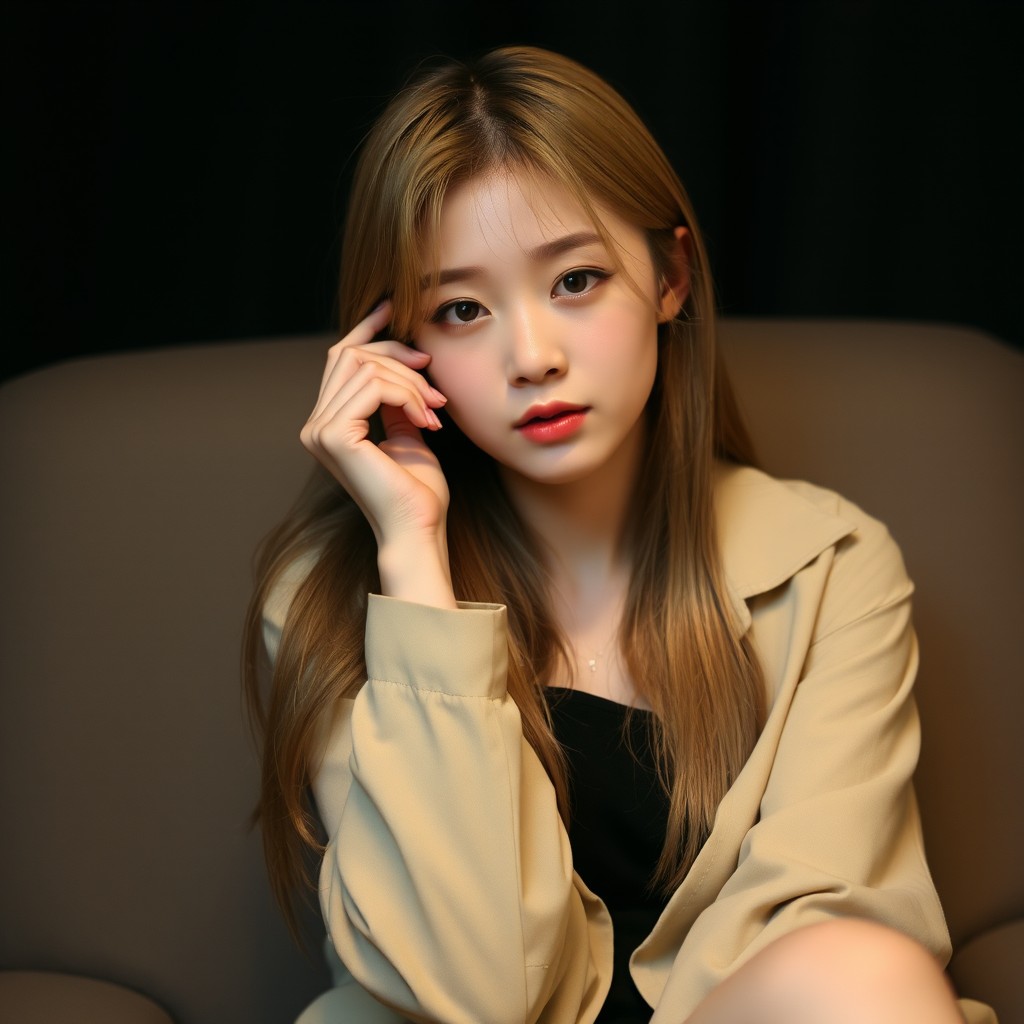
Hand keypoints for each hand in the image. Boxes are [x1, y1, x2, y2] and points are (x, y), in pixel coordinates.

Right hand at [301, 302, 454, 603]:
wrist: (418, 529)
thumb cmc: (418, 493)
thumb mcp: (409, 435)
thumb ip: (396, 402)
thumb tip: (400, 365)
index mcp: (329, 423)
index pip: (340, 359)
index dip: (366, 328)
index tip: (394, 306)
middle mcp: (316, 425)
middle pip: (352, 354)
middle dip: (399, 357)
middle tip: (435, 385)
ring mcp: (319, 429)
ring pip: (366, 366)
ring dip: (410, 383)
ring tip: (435, 410)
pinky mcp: (334, 435)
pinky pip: (372, 386)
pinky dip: (406, 396)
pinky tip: (426, 420)